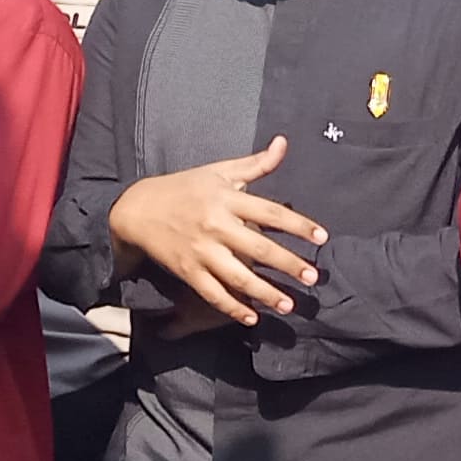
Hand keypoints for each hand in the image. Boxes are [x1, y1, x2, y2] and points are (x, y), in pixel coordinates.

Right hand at [108, 137, 327, 327]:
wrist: (138, 209)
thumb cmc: (185, 187)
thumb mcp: (220, 171)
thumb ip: (256, 163)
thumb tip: (283, 142)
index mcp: (227, 198)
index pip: (271, 212)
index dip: (298, 225)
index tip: (322, 238)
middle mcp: (216, 225)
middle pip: (259, 248)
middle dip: (288, 264)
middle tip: (312, 277)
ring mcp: (201, 250)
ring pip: (237, 276)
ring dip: (265, 293)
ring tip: (288, 305)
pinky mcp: (188, 270)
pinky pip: (212, 293)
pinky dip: (232, 307)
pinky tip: (252, 318)